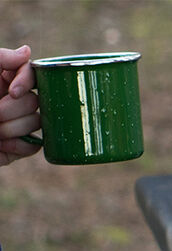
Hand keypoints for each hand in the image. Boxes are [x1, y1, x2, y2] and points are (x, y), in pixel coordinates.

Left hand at [0, 44, 39, 164]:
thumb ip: (0, 58)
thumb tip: (27, 52)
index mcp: (1, 78)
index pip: (30, 73)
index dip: (26, 82)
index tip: (12, 92)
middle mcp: (12, 99)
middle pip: (35, 101)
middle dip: (12, 110)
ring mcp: (17, 122)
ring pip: (36, 122)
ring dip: (12, 128)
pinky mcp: (19, 144)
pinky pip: (34, 144)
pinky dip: (18, 145)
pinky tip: (0, 144)